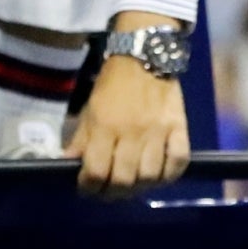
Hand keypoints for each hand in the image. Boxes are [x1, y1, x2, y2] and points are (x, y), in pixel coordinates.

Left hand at [68, 36, 190, 195]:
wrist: (145, 55)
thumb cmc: (113, 84)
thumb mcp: (89, 108)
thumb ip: (81, 139)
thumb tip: (68, 165)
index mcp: (105, 126)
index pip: (96, 172)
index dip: (89, 188)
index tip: (88, 188)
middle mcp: (132, 132)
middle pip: (124, 181)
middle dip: (112, 193)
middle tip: (109, 191)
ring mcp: (158, 131)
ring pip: (150, 177)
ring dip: (139, 188)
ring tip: (133, 185)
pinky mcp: (179, 128)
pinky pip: (178, 162)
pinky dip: (168, 176)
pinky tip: (158, 176)